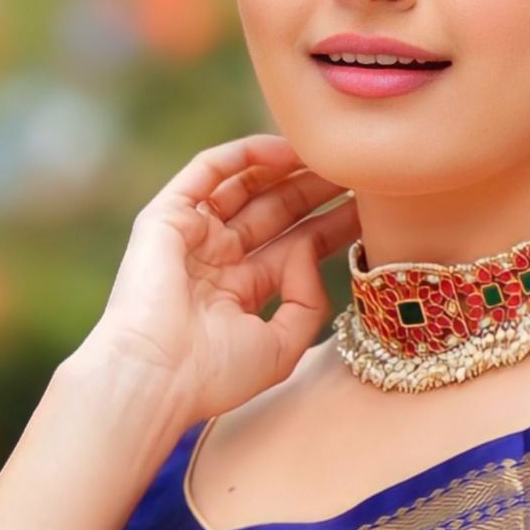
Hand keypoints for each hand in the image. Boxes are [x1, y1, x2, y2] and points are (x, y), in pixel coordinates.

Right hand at [76, 132, 358, 432]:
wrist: (155, 377)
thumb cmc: (213, 376)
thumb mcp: (282, 347)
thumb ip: (307, 301)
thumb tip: (312, 252)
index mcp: (239, 292)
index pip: (294, 247)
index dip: (332, 225)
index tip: (374, 210)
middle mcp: (215, 260)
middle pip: (276, 212)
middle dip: (316, 190)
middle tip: (360, 170)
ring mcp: (191, 235)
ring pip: (245, 186)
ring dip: (287, 168)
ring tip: (330, 153)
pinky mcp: (166, 217)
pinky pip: (208, 171)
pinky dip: (244, 156)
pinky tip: (286, 151)